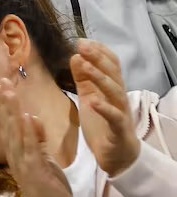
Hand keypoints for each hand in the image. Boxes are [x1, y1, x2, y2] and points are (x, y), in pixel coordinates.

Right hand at [0, 79, 76, 196]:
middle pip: (5, 126)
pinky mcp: (34, 171)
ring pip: (14, 134)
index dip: (2, 105)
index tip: (0, 85)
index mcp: (16, 153)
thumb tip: (33, 117)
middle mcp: (14, 155)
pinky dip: (29, 133)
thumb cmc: (49, 187)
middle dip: (3, 104)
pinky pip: (30, 149)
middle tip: (0, 82)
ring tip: (9, 94)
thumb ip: (39, 140)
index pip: (6, 125)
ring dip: (11, 113)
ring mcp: (22, 163)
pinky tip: (28, 118)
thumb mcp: (45, 158)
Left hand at [73, 40, 139, 175]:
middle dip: (98, 58)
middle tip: (82, 45)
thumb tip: (75, 56)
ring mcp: (120, 113)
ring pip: (114, 91)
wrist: (116, 156)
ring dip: (100, 77)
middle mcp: (118, 98)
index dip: (99, 52)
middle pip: (112, 74)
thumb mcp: (89, 97)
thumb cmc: (103, 124)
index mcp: (110, 89)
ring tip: (85, 65)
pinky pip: (114, 118)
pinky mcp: (119, 130)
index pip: (110, 65)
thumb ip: (83, 79)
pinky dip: (104, 109)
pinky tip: (93, 101)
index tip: (83, 40)